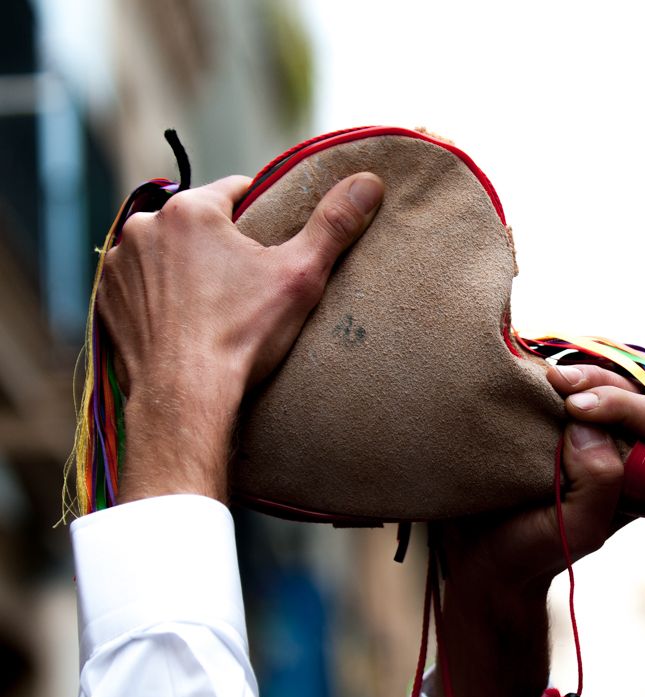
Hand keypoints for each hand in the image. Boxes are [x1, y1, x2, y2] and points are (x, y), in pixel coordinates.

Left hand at [96, 172, 384, 503]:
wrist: (186, 396)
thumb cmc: (242, 336)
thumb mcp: (300, 276)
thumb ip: (334, 224)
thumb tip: (369, 182)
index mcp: (190, 209)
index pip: (236, 191)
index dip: (263, 215)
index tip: (274, 247)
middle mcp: (143, 226)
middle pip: (198, 223)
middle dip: (221, 245)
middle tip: (248, 285)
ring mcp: (119, 265)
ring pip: (166, 253)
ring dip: (186, 268)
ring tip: (215, 307)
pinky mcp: (104, 301)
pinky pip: (139, 286)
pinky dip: (159, 298)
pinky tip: (185, 324)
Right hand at [431, 363, 644, 696]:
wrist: (479, 558)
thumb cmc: (533, 551)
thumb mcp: (578, 528)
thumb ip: (601, 482)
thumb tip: (588, 424)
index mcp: (638, 476)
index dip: (621, 405)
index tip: (576, 409)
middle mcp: (616, 449)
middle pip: (628, 391)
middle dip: (598, 382)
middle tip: (559, 384)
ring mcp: (580, 433)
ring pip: (597, 381)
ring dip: (576, 373)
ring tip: (546, 378)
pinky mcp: (547, 423)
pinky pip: (558, 387)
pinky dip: (547, 375)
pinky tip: (529, 377)